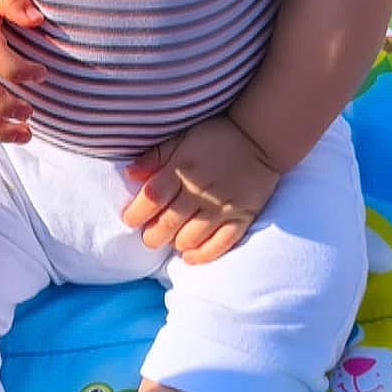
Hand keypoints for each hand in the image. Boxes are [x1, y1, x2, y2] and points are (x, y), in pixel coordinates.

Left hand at [120, 115, 279, 263]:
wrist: (261, 138)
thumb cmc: (216, 136)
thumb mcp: (182, 138)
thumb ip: (155, 156)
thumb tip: (129, 173)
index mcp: (182, 169)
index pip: (152, 198)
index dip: (136, 214)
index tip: (131, 219)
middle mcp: (200, 191)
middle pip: (167, 224)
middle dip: (151, 235)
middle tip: (150, 234)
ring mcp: (222, 207)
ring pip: (189, 238)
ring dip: (174, 243)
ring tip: (172, 239)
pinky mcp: (242, 218)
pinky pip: (220, 245)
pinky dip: (201, 255)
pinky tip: (189, 255)